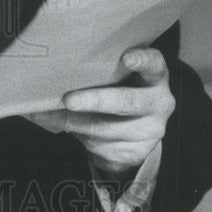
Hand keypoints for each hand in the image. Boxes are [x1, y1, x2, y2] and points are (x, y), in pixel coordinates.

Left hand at [29, 48, 174, 174]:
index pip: (154, 64)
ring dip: (74, 122)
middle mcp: (159, 103)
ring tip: (52, 115)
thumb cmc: (118, 90)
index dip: (142, 60)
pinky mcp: (136, 154)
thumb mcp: (117, 77)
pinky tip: (65, 127)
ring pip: (106, 129)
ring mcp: (150, 131)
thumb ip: (99, 71)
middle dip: (96, 101)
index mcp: (155, 76)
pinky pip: (100, 147)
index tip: (126, 58)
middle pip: (127, 101)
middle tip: (69, 100)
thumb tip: (52, 73)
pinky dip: (77, 136)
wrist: (134, 130)